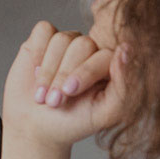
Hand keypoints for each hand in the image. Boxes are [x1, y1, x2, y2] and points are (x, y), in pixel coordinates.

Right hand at [2, 20, 127, 149]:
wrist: (35, 127)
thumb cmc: (73, 123)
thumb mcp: (104, 113)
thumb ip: (123, 86)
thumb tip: (125, 50)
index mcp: (110, 66)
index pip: (104, 55)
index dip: (85, 72)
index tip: (69, 92)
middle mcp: (91, 50)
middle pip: (81, 45)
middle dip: (63, 75)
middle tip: (53, 101)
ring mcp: (68, 42)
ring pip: (61, 39)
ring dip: (48, 70)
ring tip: (42, 95)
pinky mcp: (44, 38)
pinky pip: (44, 31)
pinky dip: (37, 52)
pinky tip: (34, 72)